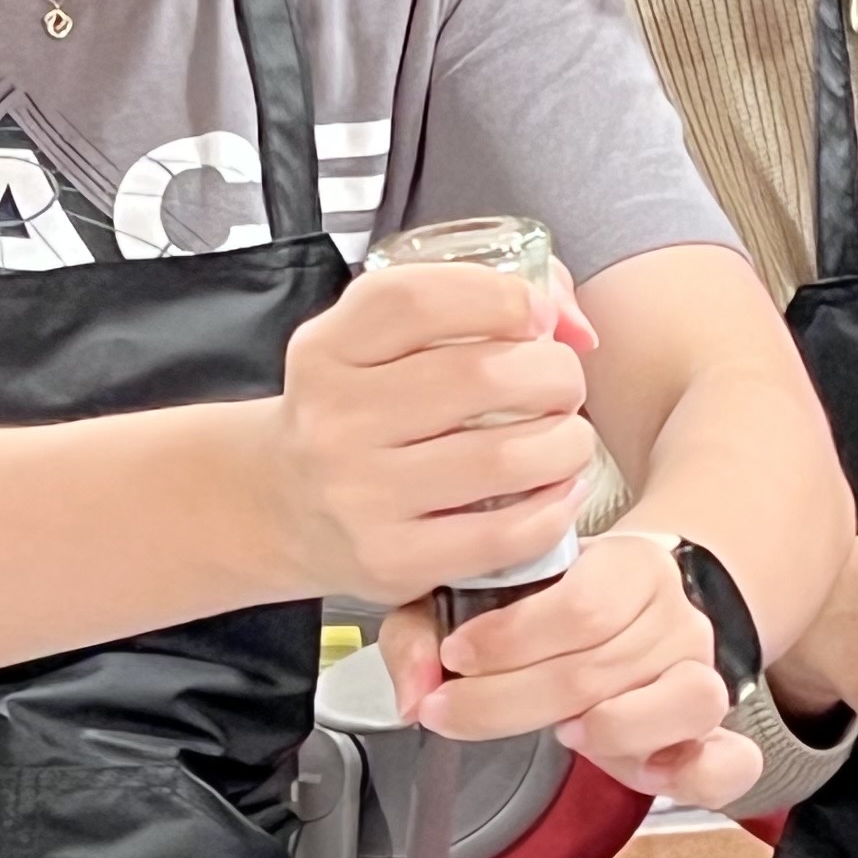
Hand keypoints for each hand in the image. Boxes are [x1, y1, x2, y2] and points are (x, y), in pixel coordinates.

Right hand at [267, 263, 595, 607]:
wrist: (285, 507)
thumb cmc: (358, 411)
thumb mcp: (376, 342)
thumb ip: (474, 302)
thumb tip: (572, 323)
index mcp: (327, 350)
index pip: (418, 301)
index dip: (499, 297)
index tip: (538, 315)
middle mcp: (335, 419)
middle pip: (481, 377)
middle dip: (555, 375)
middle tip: (565, 386)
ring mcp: (360, 496)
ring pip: (503, 457)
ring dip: (567, 443)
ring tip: (570, 439)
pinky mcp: (391, 560)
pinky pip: (503, 535)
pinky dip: (553, 510)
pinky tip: (559, 491)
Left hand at [381, 533, 756, 807]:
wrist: (631, 605)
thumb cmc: (550, 604)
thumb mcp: (482, 593)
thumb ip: (426, 629)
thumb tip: (413, 692)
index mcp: (629, 566)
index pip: (580, 605)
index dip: (509, 641)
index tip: (456, 658)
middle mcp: (675, 617)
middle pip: (599, 669)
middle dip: (508, 703)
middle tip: (454, 711)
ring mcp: (701, 674)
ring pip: (684, 701)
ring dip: (612, 727)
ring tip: (566, 730)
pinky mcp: (713, 734)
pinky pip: (730, 762)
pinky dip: (692, 775)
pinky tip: (641, 770)